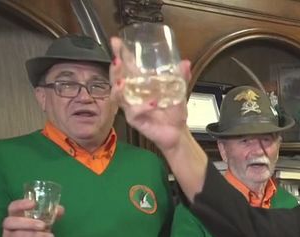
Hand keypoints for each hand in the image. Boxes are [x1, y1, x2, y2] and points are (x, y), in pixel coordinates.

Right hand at [2, 199, 63, 236]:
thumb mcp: (41, 222)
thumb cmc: (32, 232)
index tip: (33, 204)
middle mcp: (9, 226)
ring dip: (36, 236)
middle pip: (11, 222)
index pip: (13, 207)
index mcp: (15, 216)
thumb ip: (49, 215)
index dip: (21, 205)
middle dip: (28, 223)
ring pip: (18, 236)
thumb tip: (60, 209)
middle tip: (43, 225)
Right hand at [109, 37, 191, 152]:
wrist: (178, 133)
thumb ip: (181, 77)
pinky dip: (143, 106)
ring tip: (122, 81)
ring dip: (118, 87)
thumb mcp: (178, 92)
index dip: (120, 54)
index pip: (127, 66)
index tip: (116, 42)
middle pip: (116, 79)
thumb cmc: (173, 112)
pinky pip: (134, 112)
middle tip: (117, 60)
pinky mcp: (135, 120)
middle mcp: (132, 94)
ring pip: (118, 95)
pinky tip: (152, 103)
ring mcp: (131, 107)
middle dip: (114, 69)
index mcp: (140, 84)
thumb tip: (185, 62)